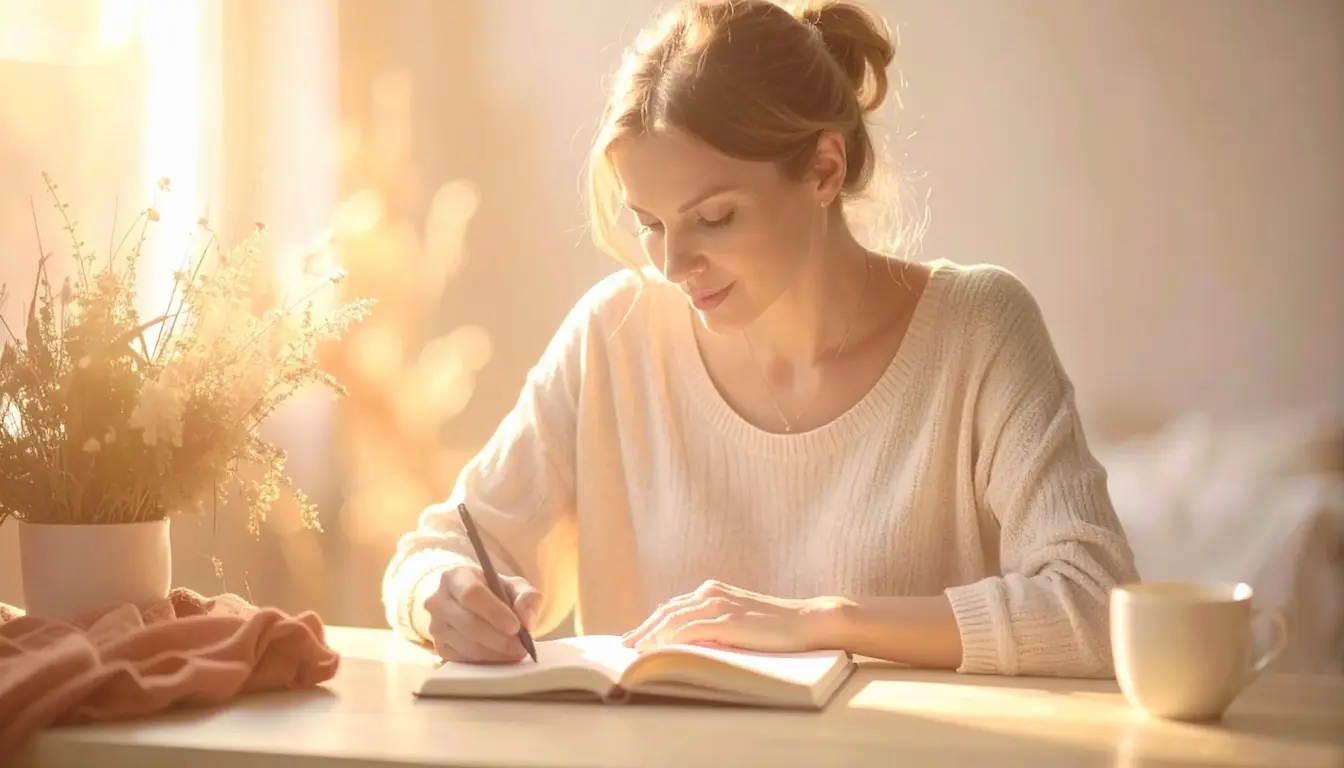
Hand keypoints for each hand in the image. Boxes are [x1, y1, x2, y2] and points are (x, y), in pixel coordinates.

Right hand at [421, 562, 541, 663]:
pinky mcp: (439, 648)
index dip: (495, 612)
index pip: (471, 594)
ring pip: (467, 645)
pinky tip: (501, 656)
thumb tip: (526, 620)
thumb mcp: (514, 586)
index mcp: (456, 577)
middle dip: (499, 639)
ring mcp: (435, 626)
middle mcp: (438, 601)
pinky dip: (486, 661)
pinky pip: (464, 659)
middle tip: (521, 646)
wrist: (469, 604)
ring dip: (495, 653)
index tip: (516, 626)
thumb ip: (527, 597)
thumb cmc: (493, 592)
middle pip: (469, 623)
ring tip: (515, 651)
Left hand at [621, 580, 841, 652]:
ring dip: (650, 635)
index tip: (634, 637)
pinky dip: (670, 640)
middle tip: (624, 646)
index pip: (672, 607)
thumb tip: (691, 640)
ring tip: (634, 651)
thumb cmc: (777, 625)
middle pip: (666, 611)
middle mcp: (711, 593)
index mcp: (712, 591)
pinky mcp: (727, 621)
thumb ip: (716, 623)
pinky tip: (658, 650)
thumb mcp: (739, 619)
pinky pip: (690, 630)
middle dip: (643, 629)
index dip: (650, 622)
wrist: (806, 620)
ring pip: (672, 619)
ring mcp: (719, 605)